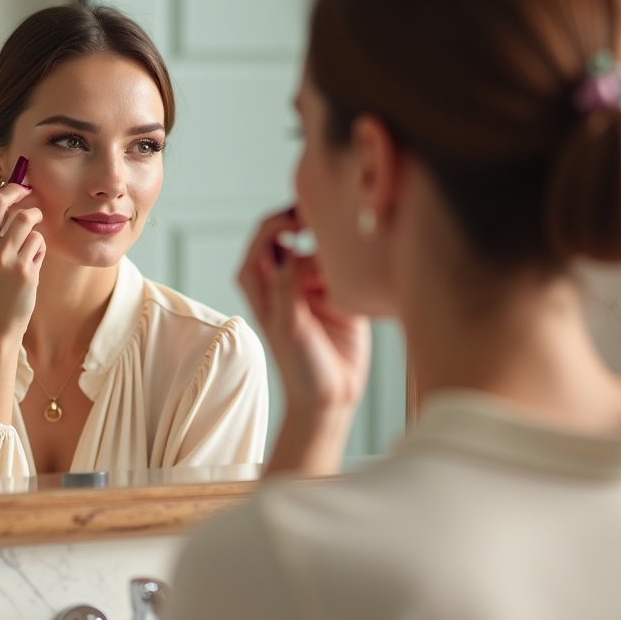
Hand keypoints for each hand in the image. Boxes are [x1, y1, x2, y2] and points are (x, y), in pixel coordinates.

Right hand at [0, 182, 44, 341]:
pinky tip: (33, 264)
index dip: (12, 190)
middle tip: (35, 206)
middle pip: (13, 207)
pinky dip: (40, 250)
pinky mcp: (25, 271)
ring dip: (35, 230)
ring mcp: (6, 259)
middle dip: (28, 201)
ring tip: (32, 246)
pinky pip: (39, 244)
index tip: (22, 188)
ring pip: (30, 223)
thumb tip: (8, 202)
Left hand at [237, 207, 370, 475]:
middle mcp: (287, 279)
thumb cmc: (299, 367)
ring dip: (334, 251)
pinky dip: (353, 265)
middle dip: (309, 225)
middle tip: (329, 225)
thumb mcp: (287, 325)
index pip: (265, 238)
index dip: (279, 222)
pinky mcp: (343, 293)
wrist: (330, 397)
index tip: (300, 222)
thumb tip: (294, 252)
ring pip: (324, 248)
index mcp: (262, 284)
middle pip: (294, 233)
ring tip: (340, 275)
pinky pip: (347, 268)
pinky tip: (358, 279)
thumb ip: (286, 286)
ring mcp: (315, 285)